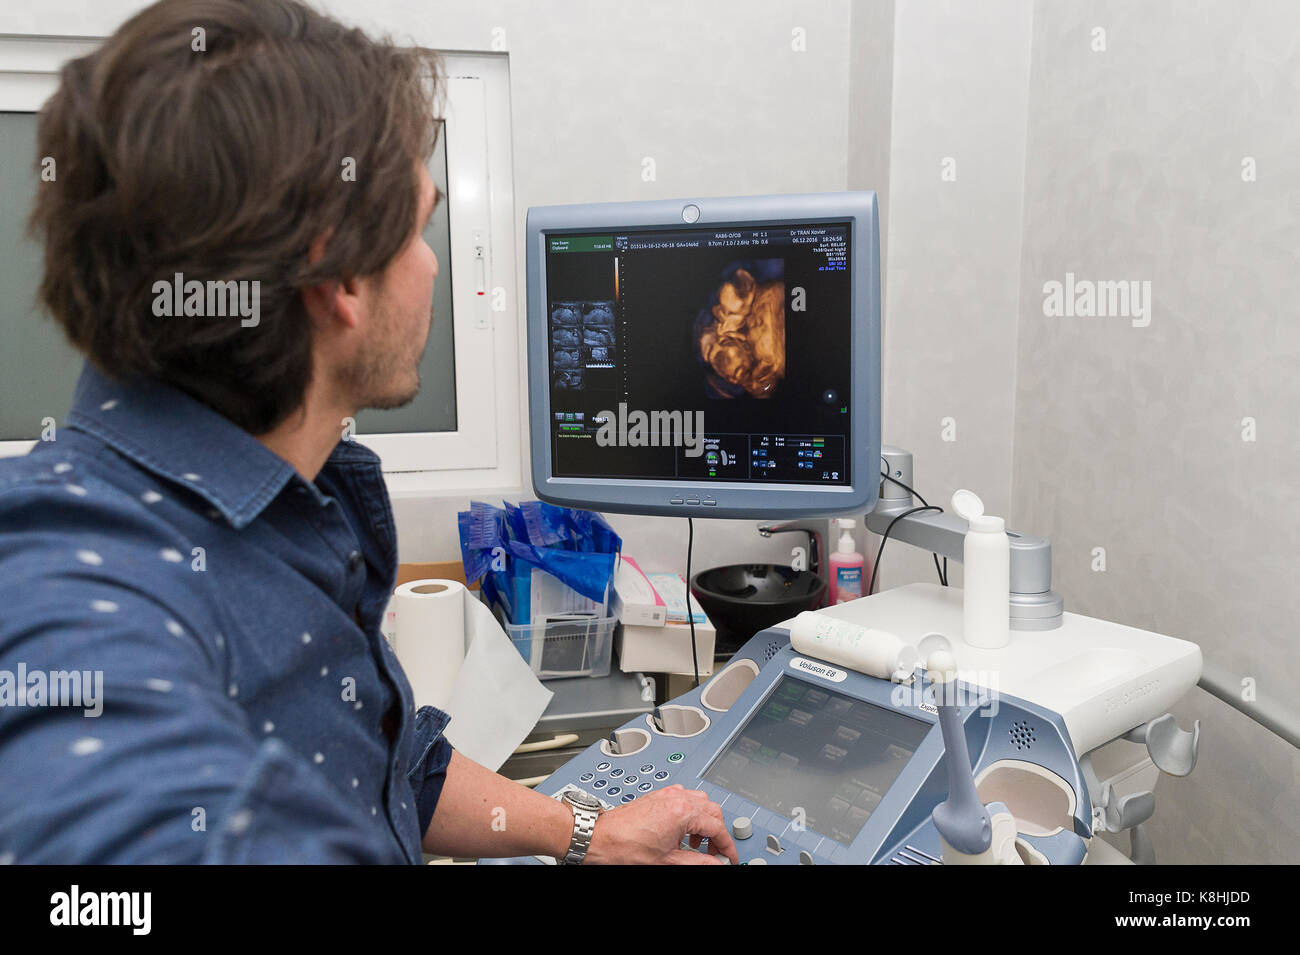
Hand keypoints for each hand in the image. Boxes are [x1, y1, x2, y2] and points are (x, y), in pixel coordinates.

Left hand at [584, 784, 738, 864]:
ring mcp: (666, 794)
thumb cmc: (624, 847)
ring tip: (695, 843)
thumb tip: (715, 864)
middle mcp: (676, 797)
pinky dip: (690, 813)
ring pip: (700, 801)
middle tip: (714, 853)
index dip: (727, 846)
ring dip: (704, 821)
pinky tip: (681, 831)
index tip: (728, 858)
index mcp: (682, 812)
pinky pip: (684, 798)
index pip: (717, 827)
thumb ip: (697, 862)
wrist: (599, 838)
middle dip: (717, 832)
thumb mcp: (667, 861)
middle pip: (712, 810)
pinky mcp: (658, 796)